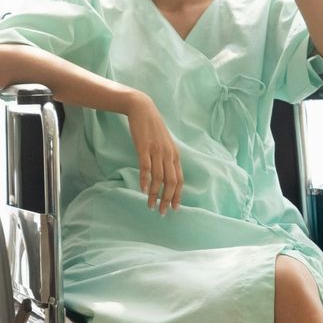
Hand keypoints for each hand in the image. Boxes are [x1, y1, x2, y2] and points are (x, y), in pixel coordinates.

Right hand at [121, 89, 181, 213]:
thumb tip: (165, 176)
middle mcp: (168, 155)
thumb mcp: (164, 144)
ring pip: (159, 178)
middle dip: (167, 199)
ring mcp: (157, 151)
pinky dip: (146, 180)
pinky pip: (146, 167)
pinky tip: (143, 190)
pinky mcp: (144, 147)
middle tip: (162, 212)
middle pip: (171, 182)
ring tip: (150, 205)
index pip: (179, 180)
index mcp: (175, 155)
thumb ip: (166, 159)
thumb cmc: (152, 129)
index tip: (175, 208)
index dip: (178, 195)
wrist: (142, 109)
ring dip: (155, 194)